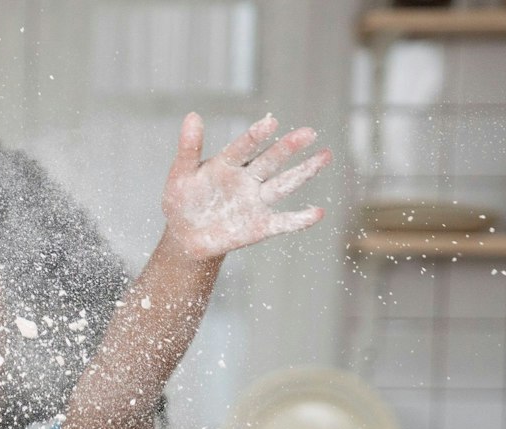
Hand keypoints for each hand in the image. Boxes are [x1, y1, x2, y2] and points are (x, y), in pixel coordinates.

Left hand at [161, 113, 330, 261]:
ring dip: (304, 171)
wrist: (185, 235)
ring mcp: (256, 201)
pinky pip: (282, 222)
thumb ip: (188, 148)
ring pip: (283, 184)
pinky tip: (318, 213)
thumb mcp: (181, 175)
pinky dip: (299, 219)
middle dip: (288, 147)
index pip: (244, 147)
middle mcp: (247, 179)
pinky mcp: (260, 226)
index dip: (256, 136)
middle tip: (309, 132)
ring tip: (325, 156)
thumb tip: (192, 115)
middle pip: (270, 161)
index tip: (271, 122)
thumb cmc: (183, 201)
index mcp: (228, 163)